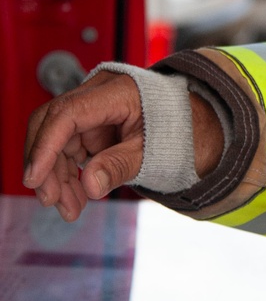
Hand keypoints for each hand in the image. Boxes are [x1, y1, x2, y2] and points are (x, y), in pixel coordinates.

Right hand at [23, 72, 223, 219]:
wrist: (195, 126)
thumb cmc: (179, 131)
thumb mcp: (153, 152)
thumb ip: (120, 166)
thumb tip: (89, 186)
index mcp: (118, 91)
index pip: (68, 114)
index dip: (45, 146)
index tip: (35, 178)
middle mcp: (99, 93)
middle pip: (52, 124)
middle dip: (47, 166)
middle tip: (51, 201)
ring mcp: (92, 109)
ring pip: (56, 140)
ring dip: (57, 177)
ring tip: (70, 209)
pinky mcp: (90, 126)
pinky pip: (67, 148)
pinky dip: (68, 174)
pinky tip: (75, 197)